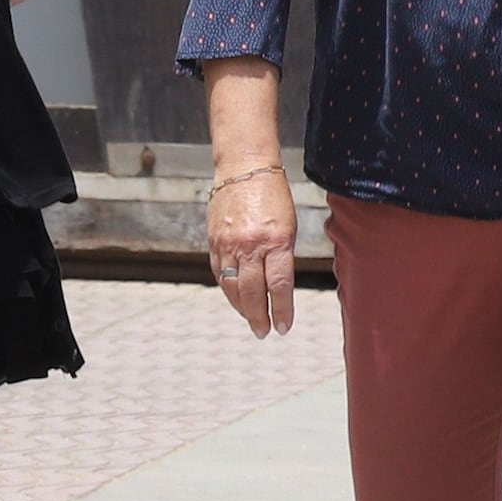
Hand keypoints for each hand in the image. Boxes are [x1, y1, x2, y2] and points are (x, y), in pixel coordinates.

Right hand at [206, 162, 297, 337]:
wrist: (244, 168)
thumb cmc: (274, 197)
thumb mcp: (288, 226)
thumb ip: (282, 256)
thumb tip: (278, 288)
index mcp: (275, 240)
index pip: (279, 285)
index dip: (282, 310)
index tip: (284, 327)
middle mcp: (250, 245)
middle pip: (252, 292)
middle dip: (259, 316)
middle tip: (264, 332)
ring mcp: (228, 245)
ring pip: (232, 287)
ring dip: (242, 308)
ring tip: (253, 320)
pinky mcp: (213, 243)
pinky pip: (219, 274)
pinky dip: (228, 290)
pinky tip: (237, 299)